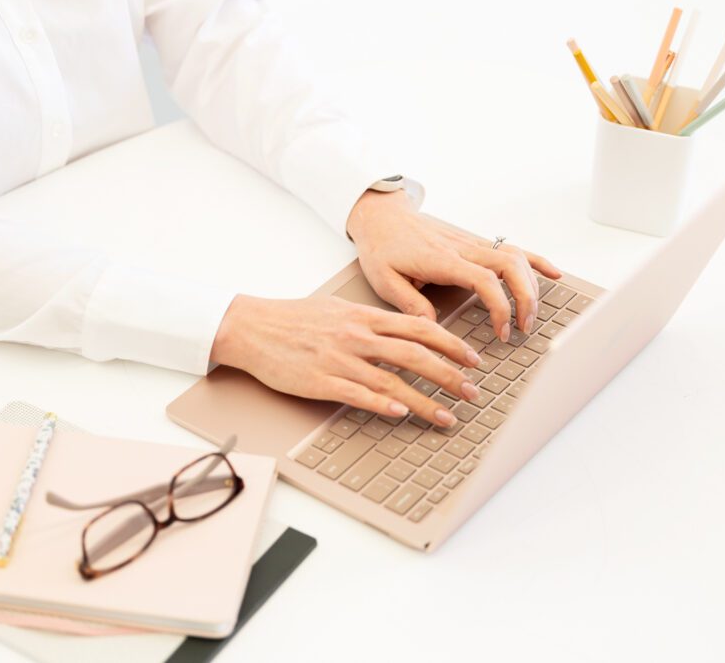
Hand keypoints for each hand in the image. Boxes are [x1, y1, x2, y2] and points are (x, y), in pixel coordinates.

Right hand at [209, 295, 484, 426]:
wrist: (252, 327)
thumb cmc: (293, 318)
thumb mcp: (337, 309)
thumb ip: (370, 321)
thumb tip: (400, 332)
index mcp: (364, 316)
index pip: (420, 327)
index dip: (452, 344)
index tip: (472, 359)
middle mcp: (358, 336)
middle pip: (417, 354)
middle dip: (451, 375)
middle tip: (472, 391)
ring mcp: (341, 359)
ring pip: (395, 380)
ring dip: (427, 401)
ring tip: (448, 416)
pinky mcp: (322, 382)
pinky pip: (359, 395)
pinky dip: (384, 404)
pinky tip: (403, 414)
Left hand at [346, 190, 561, 341]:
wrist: (382, 217)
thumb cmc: (382, 247)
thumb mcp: (384, 280)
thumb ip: (410, 304)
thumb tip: (433, 328)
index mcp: (442, 260)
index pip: (485, 281)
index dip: (500, 308)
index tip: (502, 332)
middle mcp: (462, 249)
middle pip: (510, 266)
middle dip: (526, 299)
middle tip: (523, 328)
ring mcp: (471, 244)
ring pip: (515, 257)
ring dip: (531, 285)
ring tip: (531, 315)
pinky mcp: (474, 244)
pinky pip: (511, 249)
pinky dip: (535, 261)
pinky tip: (553, 274)